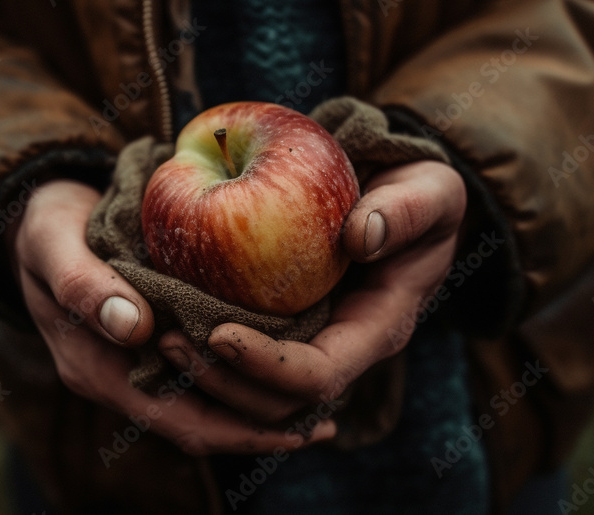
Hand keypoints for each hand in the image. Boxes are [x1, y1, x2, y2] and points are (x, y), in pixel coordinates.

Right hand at [8, 179, 334, 453]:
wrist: (30, 220)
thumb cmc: (44, 226)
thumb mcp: (55, 242)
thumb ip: (85, 286)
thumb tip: (133, 329)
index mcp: (95, 367)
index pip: (178, 420)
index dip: (240, 431)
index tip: (298, 424)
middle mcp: (115, 379)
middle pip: (198, 426)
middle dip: (261, 430)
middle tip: (325, 418)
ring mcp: (129, 366)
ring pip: (200, 408)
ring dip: (254, 410)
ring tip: (314, 401)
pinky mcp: (144, 346)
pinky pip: (196, 379)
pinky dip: (238, 380)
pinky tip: (276, 365)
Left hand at [158, 161, 465, 422]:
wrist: (408, 198)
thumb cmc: (422, 193)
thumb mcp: (433, 190)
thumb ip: (406, 211)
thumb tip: (359, 237)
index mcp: (378, 328)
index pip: (320, 375)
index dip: (268, 367)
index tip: (218, 334)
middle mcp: (343, 350)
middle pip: (277, 404)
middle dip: (222, 383)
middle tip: (168, 338)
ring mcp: (312, 344)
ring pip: (253, 396)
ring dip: (205, 378)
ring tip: (160, 335)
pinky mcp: (286, 330)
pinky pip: (242, 363)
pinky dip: (206, 356)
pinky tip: (169, 325)